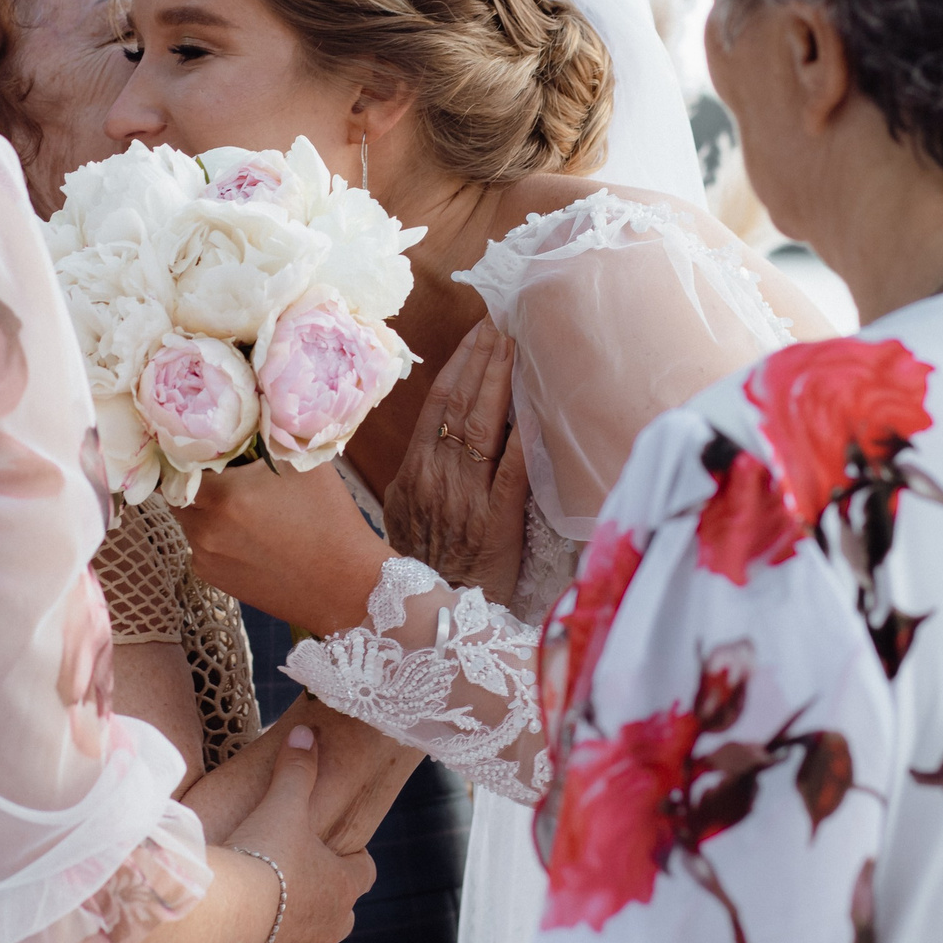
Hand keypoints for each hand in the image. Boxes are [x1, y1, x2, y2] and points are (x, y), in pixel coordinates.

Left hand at [175, 456, 392, 634]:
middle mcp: (205, 528)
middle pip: (179, 491)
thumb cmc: (329, 519)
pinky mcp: (212, 576)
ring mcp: (205, 556)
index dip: (185, 449)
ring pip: (189, 518)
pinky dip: (215, 534)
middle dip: (196, 479)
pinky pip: (200, 544)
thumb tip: (245, 410)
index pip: (178, 462)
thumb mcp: (302, 465)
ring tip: (243, 506)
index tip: (199, 442)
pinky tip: (248, 534)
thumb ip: (266, 438)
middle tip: (224, 472)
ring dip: (206, 507)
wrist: (345, 585)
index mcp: (225, 495)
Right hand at [224, 725, 377, 942]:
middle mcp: (330, 929)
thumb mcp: (282, 805)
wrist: (223, 919)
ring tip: (257, 910)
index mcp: (343, 887)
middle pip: (335, 911)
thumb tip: (308, 729)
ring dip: (287, 929)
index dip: (348, 858)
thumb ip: (298, 768)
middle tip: (285, 876)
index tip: (327, 848)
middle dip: (316, 897)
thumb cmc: (262, 858)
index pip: (363, 871)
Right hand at [384, 323, 530, 605]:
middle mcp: (437, 477)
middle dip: (483, 360)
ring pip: (483, 425)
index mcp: (415, 472)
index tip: (478, 335)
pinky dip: (524, 435)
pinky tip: (535, 406)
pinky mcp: (496, 521)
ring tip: (515, 347)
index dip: (459, 365)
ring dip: (500, 381)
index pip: (437, 404)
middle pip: (460, 404)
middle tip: (502, 325)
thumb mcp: (407, 513)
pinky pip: (512, 469)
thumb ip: (422, 473)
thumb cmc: (425, 565)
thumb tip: (441, 433)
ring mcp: (465, 498)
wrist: (433, 617)